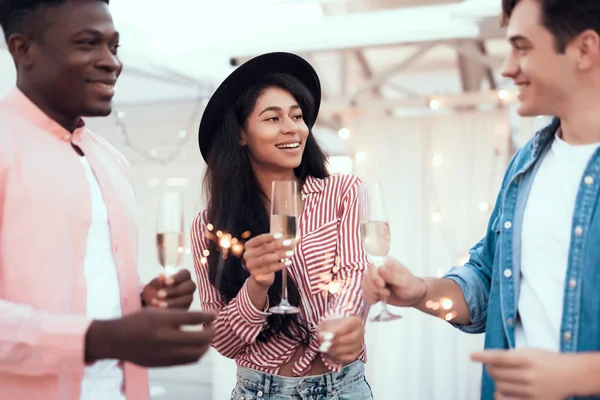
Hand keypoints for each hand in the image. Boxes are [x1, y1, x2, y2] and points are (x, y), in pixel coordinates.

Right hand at [85, 308, 215, 366]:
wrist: (116, 340)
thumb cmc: (137, 321)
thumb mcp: (155, 311)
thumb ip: (176, 316)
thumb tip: (199, 319)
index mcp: (162, 320)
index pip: (193, 318)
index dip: (207, 316)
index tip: (214, 315)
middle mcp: (165, 338)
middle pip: (199, 339)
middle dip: (211, 333)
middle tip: (213, 328)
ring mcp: (165, 353)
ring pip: (196, 353)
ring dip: (206, 346)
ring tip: (206, 338)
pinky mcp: (164, 364)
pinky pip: (187, 361)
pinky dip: (196, 354)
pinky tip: (196, 347)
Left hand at [142, 269, 195, 309]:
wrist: (152, 304)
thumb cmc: (155, 290)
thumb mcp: (154, 285)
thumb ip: (158, 281)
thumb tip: (162, 276)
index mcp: (183, 276)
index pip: (185, 274)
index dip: (177, 278)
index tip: (166, 282)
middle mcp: (189, 287)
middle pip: (190, 286)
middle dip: (174, 291)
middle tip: (159, 294)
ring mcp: (189, 299)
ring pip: (187, 300)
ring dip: (173, 302)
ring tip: (159, 304)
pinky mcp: (186, 310)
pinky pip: (183, 310)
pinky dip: (171, 310)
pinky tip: (160, 310)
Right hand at [242, 233, 295, 287]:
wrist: (260, 276)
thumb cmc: (267, 257)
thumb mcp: (270, 249)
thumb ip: (281, 242)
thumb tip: (298, 238)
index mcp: (249, 245)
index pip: (259, 239)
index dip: (270, 237)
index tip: (281, 235)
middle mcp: (247, 255)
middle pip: (264, 248)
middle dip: (278, 245)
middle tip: (289, 243)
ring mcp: (251, 266)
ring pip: (267, 259)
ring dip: (280, 255)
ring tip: (291, 253)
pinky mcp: (256, 275)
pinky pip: (270, 269)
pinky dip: (280, 265)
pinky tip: (288, 262)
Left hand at [317, 315, 363, 364]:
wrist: (337, 330)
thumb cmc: (333, 325)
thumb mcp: (327, 324)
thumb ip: (325, 330)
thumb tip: (322, 338)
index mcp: (355, 321)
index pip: (348, 326)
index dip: (337, 332)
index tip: (326, 336)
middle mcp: (360, 332)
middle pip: (350, 339)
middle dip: (336, 343)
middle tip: (324, 345)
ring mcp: (359, 344)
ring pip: (349, 349)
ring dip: (335, 350)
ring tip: (325, 348)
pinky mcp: (356, 353)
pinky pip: (347, 358)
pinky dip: (338, 357)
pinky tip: (331, 352)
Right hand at [362, 257, 425, 306]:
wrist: (414, 297)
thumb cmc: (411, 286)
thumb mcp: (403, 281)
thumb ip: (391, 275)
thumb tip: (380, 268)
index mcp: (386, 263)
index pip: (372, 267)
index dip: (374, 277)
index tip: (382, 285)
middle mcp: (378, 270)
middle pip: (366, 277)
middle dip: (375, 288)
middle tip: (387, 293)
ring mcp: (375, 280)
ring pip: (364, 286)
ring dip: (372, 294)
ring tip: (385, 296)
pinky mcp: (373, 289)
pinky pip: (364, 294)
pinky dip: (370, 299)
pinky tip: (378, 300)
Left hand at [471, 349, 571, 399]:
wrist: (571, 375)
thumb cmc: (547, 361)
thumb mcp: (530, 351)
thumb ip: (510, 356)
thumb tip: (488, 360)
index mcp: (528, 358)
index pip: (500, 357)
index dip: (483, 356)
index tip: (472, 356)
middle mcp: (530, 375)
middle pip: (496, 373)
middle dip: (490, 369)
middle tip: (492, 367)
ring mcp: (532, 391)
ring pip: (500, 386)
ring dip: (496, 381)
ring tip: (501, 377)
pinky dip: (499, 396)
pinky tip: (500, 392)